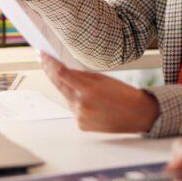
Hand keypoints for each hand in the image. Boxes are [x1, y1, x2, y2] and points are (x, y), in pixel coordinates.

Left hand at [40, 53, 158, 132]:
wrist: (138, 116)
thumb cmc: (125, 95)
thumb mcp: (104, 79)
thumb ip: (82, 76)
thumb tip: (65, 70)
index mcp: (88, 91)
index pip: (61, 74)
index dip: (50, 63)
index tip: (43, 55)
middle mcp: (81, 105)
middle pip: (59, 85)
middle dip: (50, 72)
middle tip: (43, 60)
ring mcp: (80, 117)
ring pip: (66, 97)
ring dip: (67, 88)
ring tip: (80, 84)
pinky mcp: (81, 125)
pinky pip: (74, 109)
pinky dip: (77, 102)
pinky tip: (90, 101)